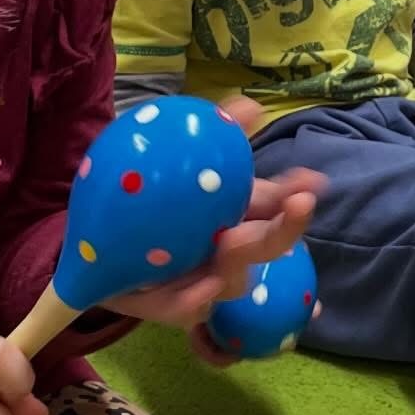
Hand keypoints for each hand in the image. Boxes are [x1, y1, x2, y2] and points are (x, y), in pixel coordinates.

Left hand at [101, 96, 323, 357]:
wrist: (102, 240)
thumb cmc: (154, 200)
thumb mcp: (183, 163)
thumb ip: (218, 135)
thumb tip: (252, 105)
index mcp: (239, 219)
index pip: (277, 208)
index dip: (297, 197)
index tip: (313, 182)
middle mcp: (230, 253)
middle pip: (266, 247)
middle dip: (286, 229)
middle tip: (299, 205)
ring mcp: (206, 284)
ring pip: (232, 281)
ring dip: (237, 262)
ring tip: (231, 240)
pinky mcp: (174, 308)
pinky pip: (186, 309)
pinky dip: (195, 301)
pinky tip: (200, 290)